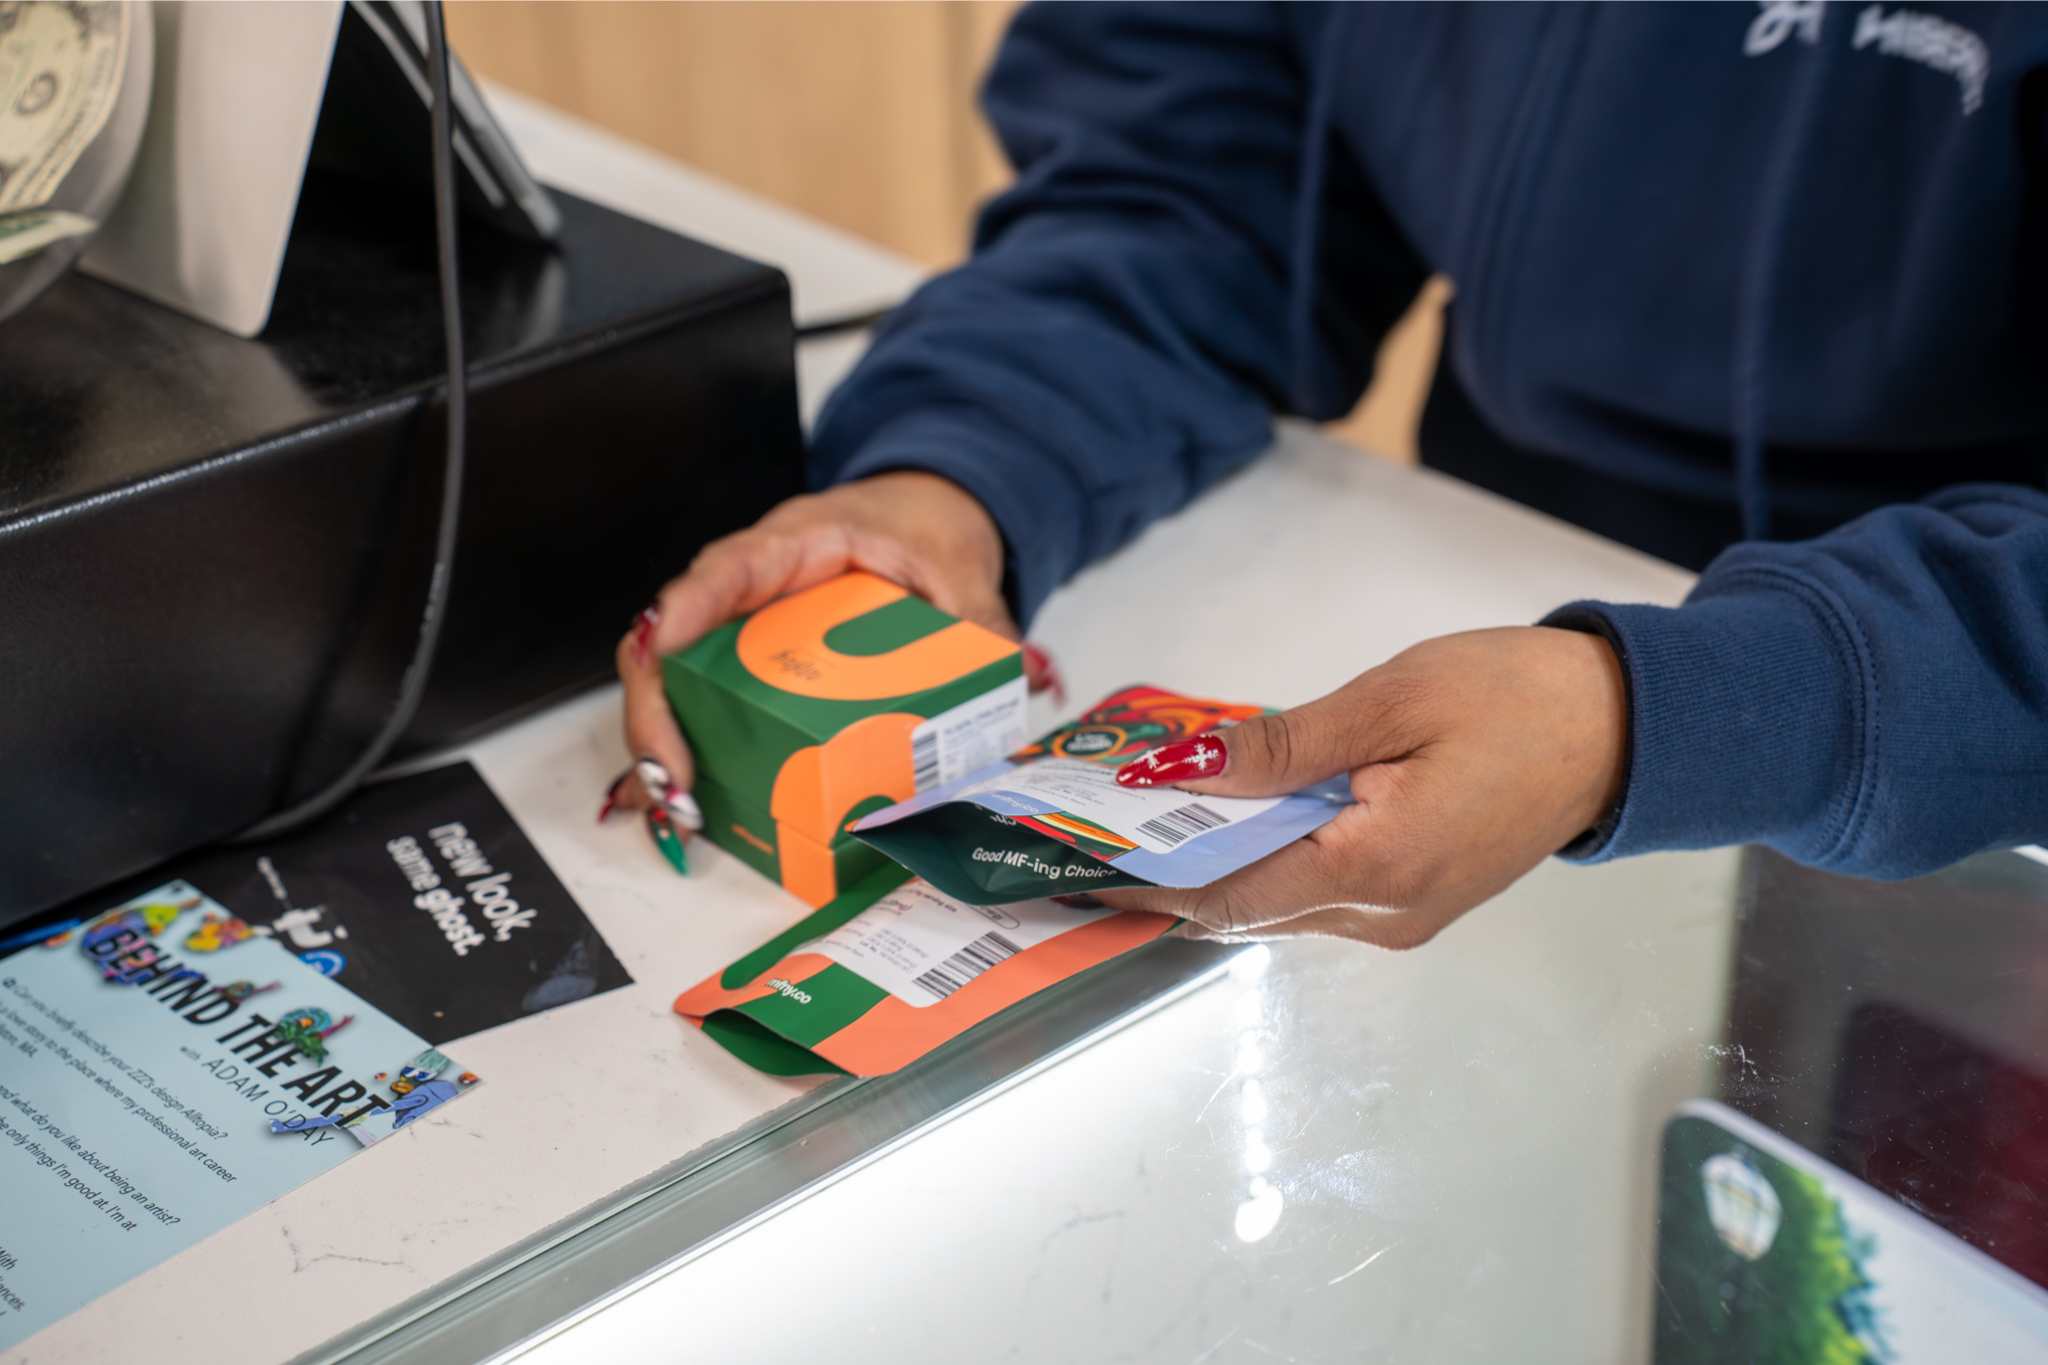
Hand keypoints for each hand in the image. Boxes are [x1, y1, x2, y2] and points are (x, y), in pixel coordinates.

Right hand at [608, 471, 1052, 818]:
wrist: (920, 519)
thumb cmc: (918, 529)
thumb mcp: (958, 567)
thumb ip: (981, 617)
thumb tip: (1016, 671)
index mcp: (797, 541)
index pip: (730, 565)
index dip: (690, 606)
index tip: (663, 648)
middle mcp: (752, 585)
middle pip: (673, 638)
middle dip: (658, 711)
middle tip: (672, 779)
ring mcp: (742, 627)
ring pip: (674, 678)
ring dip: (663, 744)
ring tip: (678, 809)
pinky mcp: (747, 665)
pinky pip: (702, 704)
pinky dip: (689, 752)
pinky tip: (690, 807)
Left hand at [1098, 627, 1627, 947]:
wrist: (1620, 730)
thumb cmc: (1512, 699)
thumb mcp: (1388, 701)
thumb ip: (1282, 746)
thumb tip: (1185, 772)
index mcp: (1376, 868)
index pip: (1227, 894)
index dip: (1145, 881)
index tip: (1076, 863)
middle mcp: (1384, 916)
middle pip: (1244, 909)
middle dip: (1165, 875)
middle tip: (1091, 834)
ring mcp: (1402, 920)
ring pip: (1277, 906)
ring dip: (1211, 868)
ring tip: (1142, 821)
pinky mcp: (1414, 904)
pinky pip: (1314, 894)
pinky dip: (1263, 861)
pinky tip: (1230, 818)